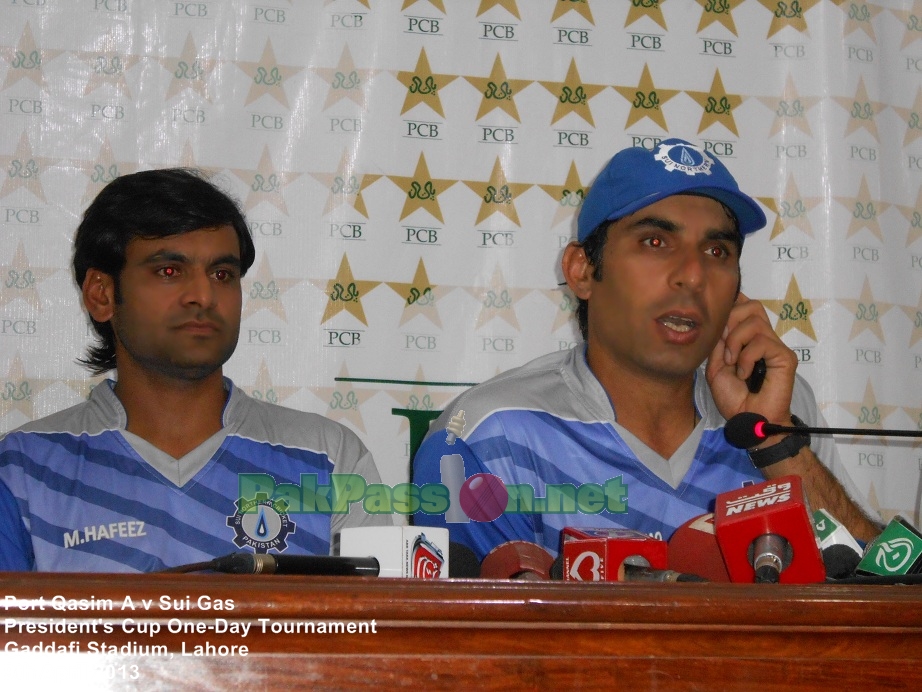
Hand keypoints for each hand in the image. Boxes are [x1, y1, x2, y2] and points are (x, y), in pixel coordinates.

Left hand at [705, 293, 796, 426]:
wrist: (746, 420)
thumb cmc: (733, 398)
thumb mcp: (715, 367)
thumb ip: (718, 343)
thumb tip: (720, 321)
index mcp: (748, 339)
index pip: (746, 306)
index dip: (733, 304)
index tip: (717, 319)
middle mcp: (764, 338)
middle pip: (753, 305)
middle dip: (731, 320)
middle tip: (724, 346)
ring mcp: (776, 347)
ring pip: (754, 322)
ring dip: (735, 342)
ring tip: (732, 363)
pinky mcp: (785, 357)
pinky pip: (762, 342)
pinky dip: (746, 357)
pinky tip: (744, 374)